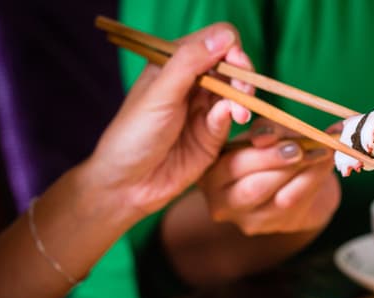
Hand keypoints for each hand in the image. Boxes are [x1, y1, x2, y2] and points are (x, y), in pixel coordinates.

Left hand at [85, 23, 253, 217]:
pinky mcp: (213, 134)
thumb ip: (190, 63)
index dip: (228, 47)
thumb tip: (226, 37)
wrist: (129, 184)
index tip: (234, 61)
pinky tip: (233, 119)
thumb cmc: (134, 135)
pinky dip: (236, 114)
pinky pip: (232, 117)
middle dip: (242, 74)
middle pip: (231, 65)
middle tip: (243, 89)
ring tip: (240, 111)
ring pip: (237, 91)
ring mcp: (204, 108)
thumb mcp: (160, 93)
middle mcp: (192, 83)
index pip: (213, 41)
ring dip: (244, 96)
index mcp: (175, 64)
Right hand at [198, 118, 340, 234]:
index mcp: (211, 171)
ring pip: (278, 199)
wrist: (294, 180)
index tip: (281, 137)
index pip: (230, 164)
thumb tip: (265, 137)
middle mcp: (221, 200)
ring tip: (323, 151)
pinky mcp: (272, 226)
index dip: (260, 152)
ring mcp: (246, 219)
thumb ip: (267, 131)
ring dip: (305, 173)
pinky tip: (325, 164)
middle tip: (303, 147)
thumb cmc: (273, 151)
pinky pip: (297, 204)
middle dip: (281, 164)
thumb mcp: (266, 134)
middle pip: (253, 187)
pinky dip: (314, 181)